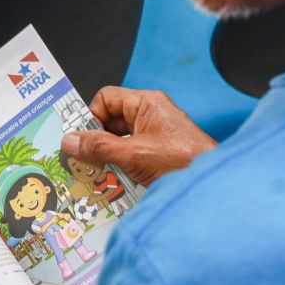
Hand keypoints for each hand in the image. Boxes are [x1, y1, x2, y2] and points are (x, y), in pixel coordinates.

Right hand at [61, 86, 215, 184]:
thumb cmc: (185, 162)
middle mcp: (151, 116)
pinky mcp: (159, 155)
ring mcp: (155, 136)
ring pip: (119, 142)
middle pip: (111, 122)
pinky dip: (120, 168)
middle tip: (83, 160)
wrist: (213, 185)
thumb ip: (100, 148)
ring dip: (108, 158)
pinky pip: (130, 156)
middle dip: (97, 142)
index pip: (107, 99)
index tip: (82, 138)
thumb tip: (71, 141)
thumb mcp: (134, 154)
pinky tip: (115, 184)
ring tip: (98, 176)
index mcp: (146, 104)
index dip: (91, 116)